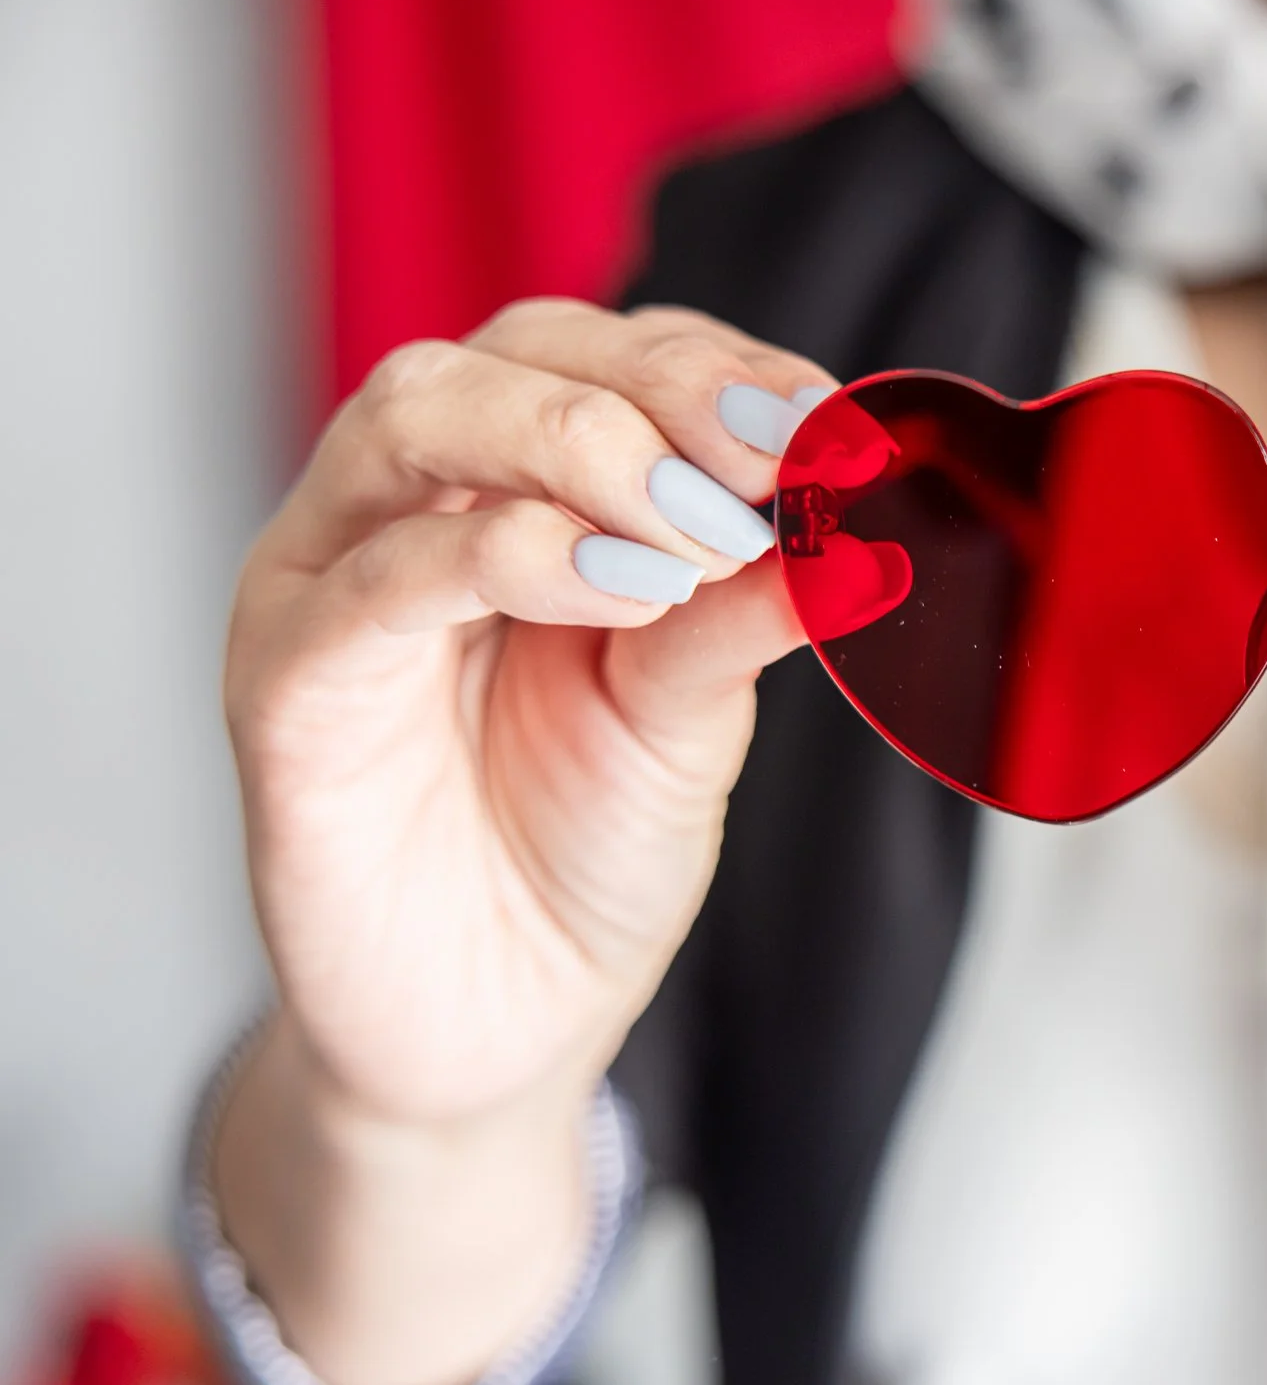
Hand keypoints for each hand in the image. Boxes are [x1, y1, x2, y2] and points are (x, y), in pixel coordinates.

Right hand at [228, 301, 825, 1124]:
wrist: (498, 1030)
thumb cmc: (581, 859)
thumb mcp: (692, 718)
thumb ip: (744, 614)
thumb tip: (860, 537)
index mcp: (521, 495)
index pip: (607, 357)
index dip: (722, 369)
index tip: (829, 424)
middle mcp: (415, 511)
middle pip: (510, 354)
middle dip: (659, 389)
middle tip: (770, 465)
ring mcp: (334, 582)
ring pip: (420, 417)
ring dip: (582, 445)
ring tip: (697, 534)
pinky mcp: (287, 682)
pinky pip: (375, 577)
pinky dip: (506, 555)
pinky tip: (622, 590)